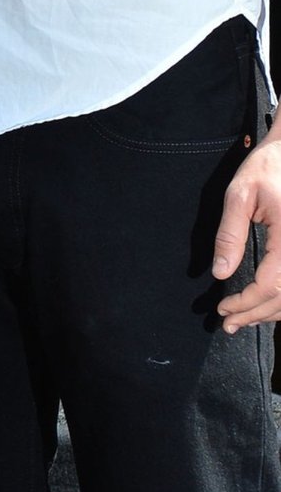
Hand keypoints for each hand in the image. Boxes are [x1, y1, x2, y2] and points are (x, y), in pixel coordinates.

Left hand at [214, 118, 280, 330]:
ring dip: (271, 312)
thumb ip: (229, 234)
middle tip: (228, 323)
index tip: (223, 308)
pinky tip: (266, 306)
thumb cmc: (266, 168)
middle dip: (256, 314)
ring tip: (243, 320)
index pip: (270, 284)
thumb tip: (220, 273)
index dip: (246, 302)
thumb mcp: (239, 194)